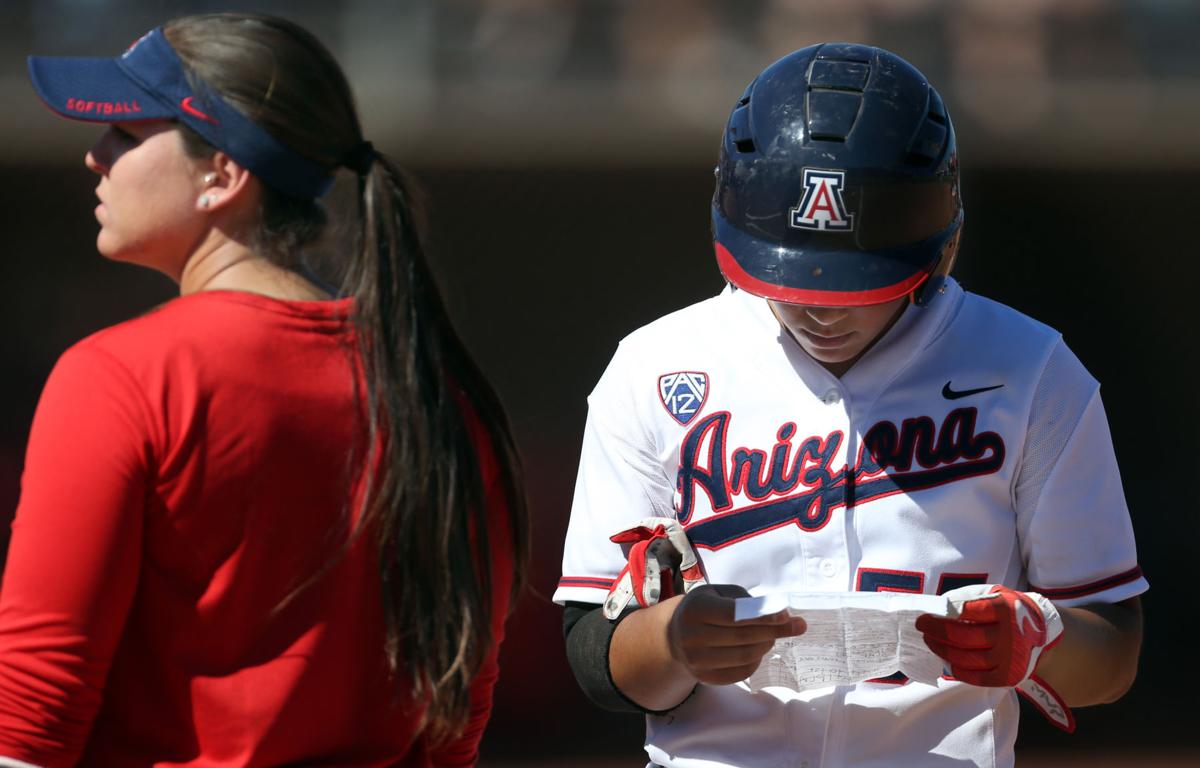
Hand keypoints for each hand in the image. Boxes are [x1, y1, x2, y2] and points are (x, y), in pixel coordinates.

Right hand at [666, 584, 805, 685]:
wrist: (674, 635)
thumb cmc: (705, 608)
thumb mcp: (719, 593)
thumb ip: (747, 601)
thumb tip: (781, 615)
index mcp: (696, 609)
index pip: (734, 615)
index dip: (762, 616)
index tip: (786, 616)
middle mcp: (692, 636)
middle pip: (743, 637)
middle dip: (774, 631)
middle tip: (796, 626)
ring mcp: (696, 661)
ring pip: (745, 656)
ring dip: (767, 645)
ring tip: (773, 636)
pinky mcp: (704, 678)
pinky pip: (741, 672)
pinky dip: (756, 661)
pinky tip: (758, 649)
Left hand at [915, 584, 1062, 686]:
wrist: (1042, 629)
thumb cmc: (1008, 609)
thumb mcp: (992, 594)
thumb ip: (967, 599)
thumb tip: (936, 609)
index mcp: (1005, 609)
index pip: (968, 612)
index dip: (942, 615)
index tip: (925, 616)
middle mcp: (1009, 635)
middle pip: (963, 636)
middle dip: (936, 631)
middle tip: (921, 627)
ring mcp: (1009, 658)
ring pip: (966, 658)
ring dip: (941, 650)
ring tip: (929, 641)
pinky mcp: (1008, 676)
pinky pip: (976, 677)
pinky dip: (957, 670)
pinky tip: (945, 661)